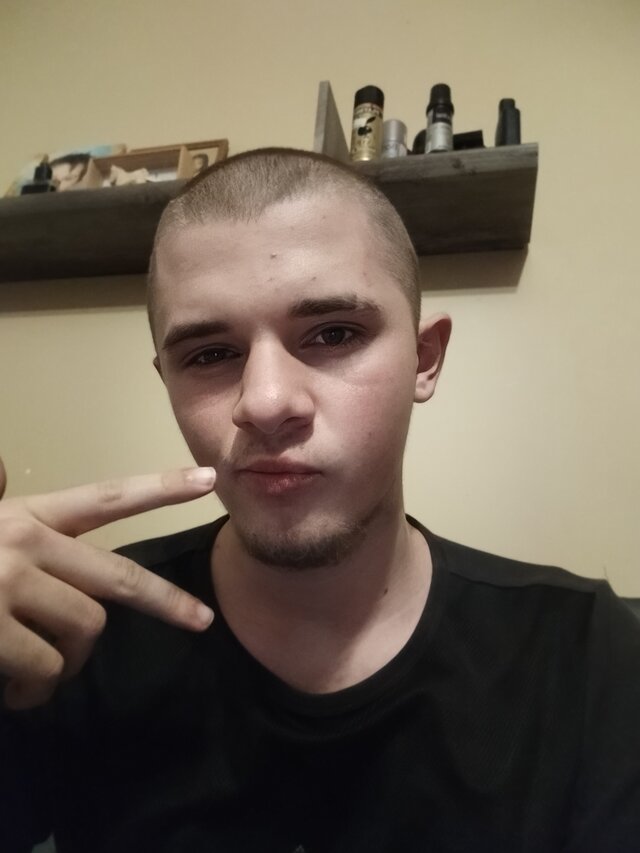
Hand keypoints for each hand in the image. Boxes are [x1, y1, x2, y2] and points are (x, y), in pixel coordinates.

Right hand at [0, 458, 215, 709]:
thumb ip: (23, 532)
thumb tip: (50, 528)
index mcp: (25, 515)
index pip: (106, 497)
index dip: (160, 486)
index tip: (208, 479)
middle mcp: (23, 540)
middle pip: (117, 578)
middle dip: (166, 601)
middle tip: (201, 620)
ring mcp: (7, 582)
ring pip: (84, 631)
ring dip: (65, 664)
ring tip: (34, 674)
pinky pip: (44, 668)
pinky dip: (34, 690)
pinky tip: (12, 689)